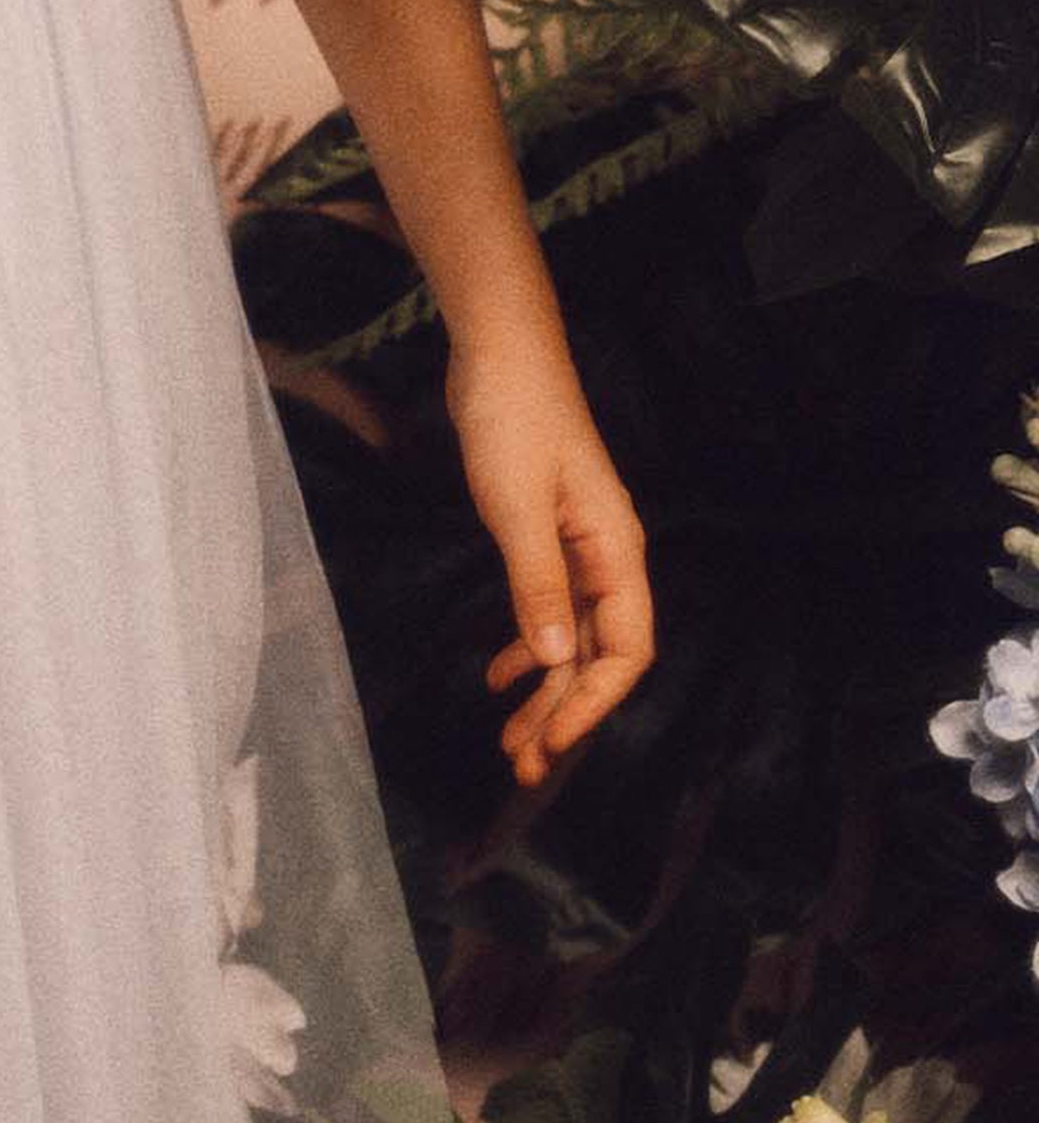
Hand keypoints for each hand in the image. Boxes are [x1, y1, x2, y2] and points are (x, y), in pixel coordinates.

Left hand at [445, 343, 653, 789]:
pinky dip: (525, 645)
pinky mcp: (549, 537)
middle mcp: (608, 558)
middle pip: (597, 656)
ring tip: (510, 740)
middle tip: (522, 765)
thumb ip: (537, 584)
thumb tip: (554, 661)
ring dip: (543, 690)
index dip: (593, 703)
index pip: (625, 651)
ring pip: (570, 639)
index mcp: (617, 553)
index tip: (552, 743)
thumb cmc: (514, 423)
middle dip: (563, 713)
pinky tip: (498, 674)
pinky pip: (548, 609)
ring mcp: (579, 549)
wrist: (502, 356)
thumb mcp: (517, 508)